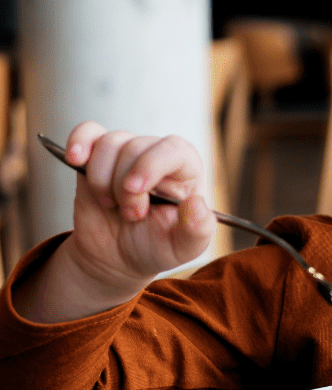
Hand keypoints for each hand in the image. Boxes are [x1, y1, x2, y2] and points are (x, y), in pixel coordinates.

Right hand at [65, 121, 216, 281]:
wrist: (120, 257)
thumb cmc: (157, 247)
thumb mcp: (185, 248)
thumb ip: (198, 229)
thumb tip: (197, 203)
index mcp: (186, 171)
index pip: (174, 149)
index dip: (151, 164)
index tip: (134, 189)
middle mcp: (158, 155)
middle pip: (136, 147)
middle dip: (125, 186)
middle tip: (131, 215)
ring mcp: (126, 154)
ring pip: (110, 143)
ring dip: (102, 179)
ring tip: (111, 205)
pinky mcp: (97, 158)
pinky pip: (88, 132)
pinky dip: (79, 141)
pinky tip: (75, 159)